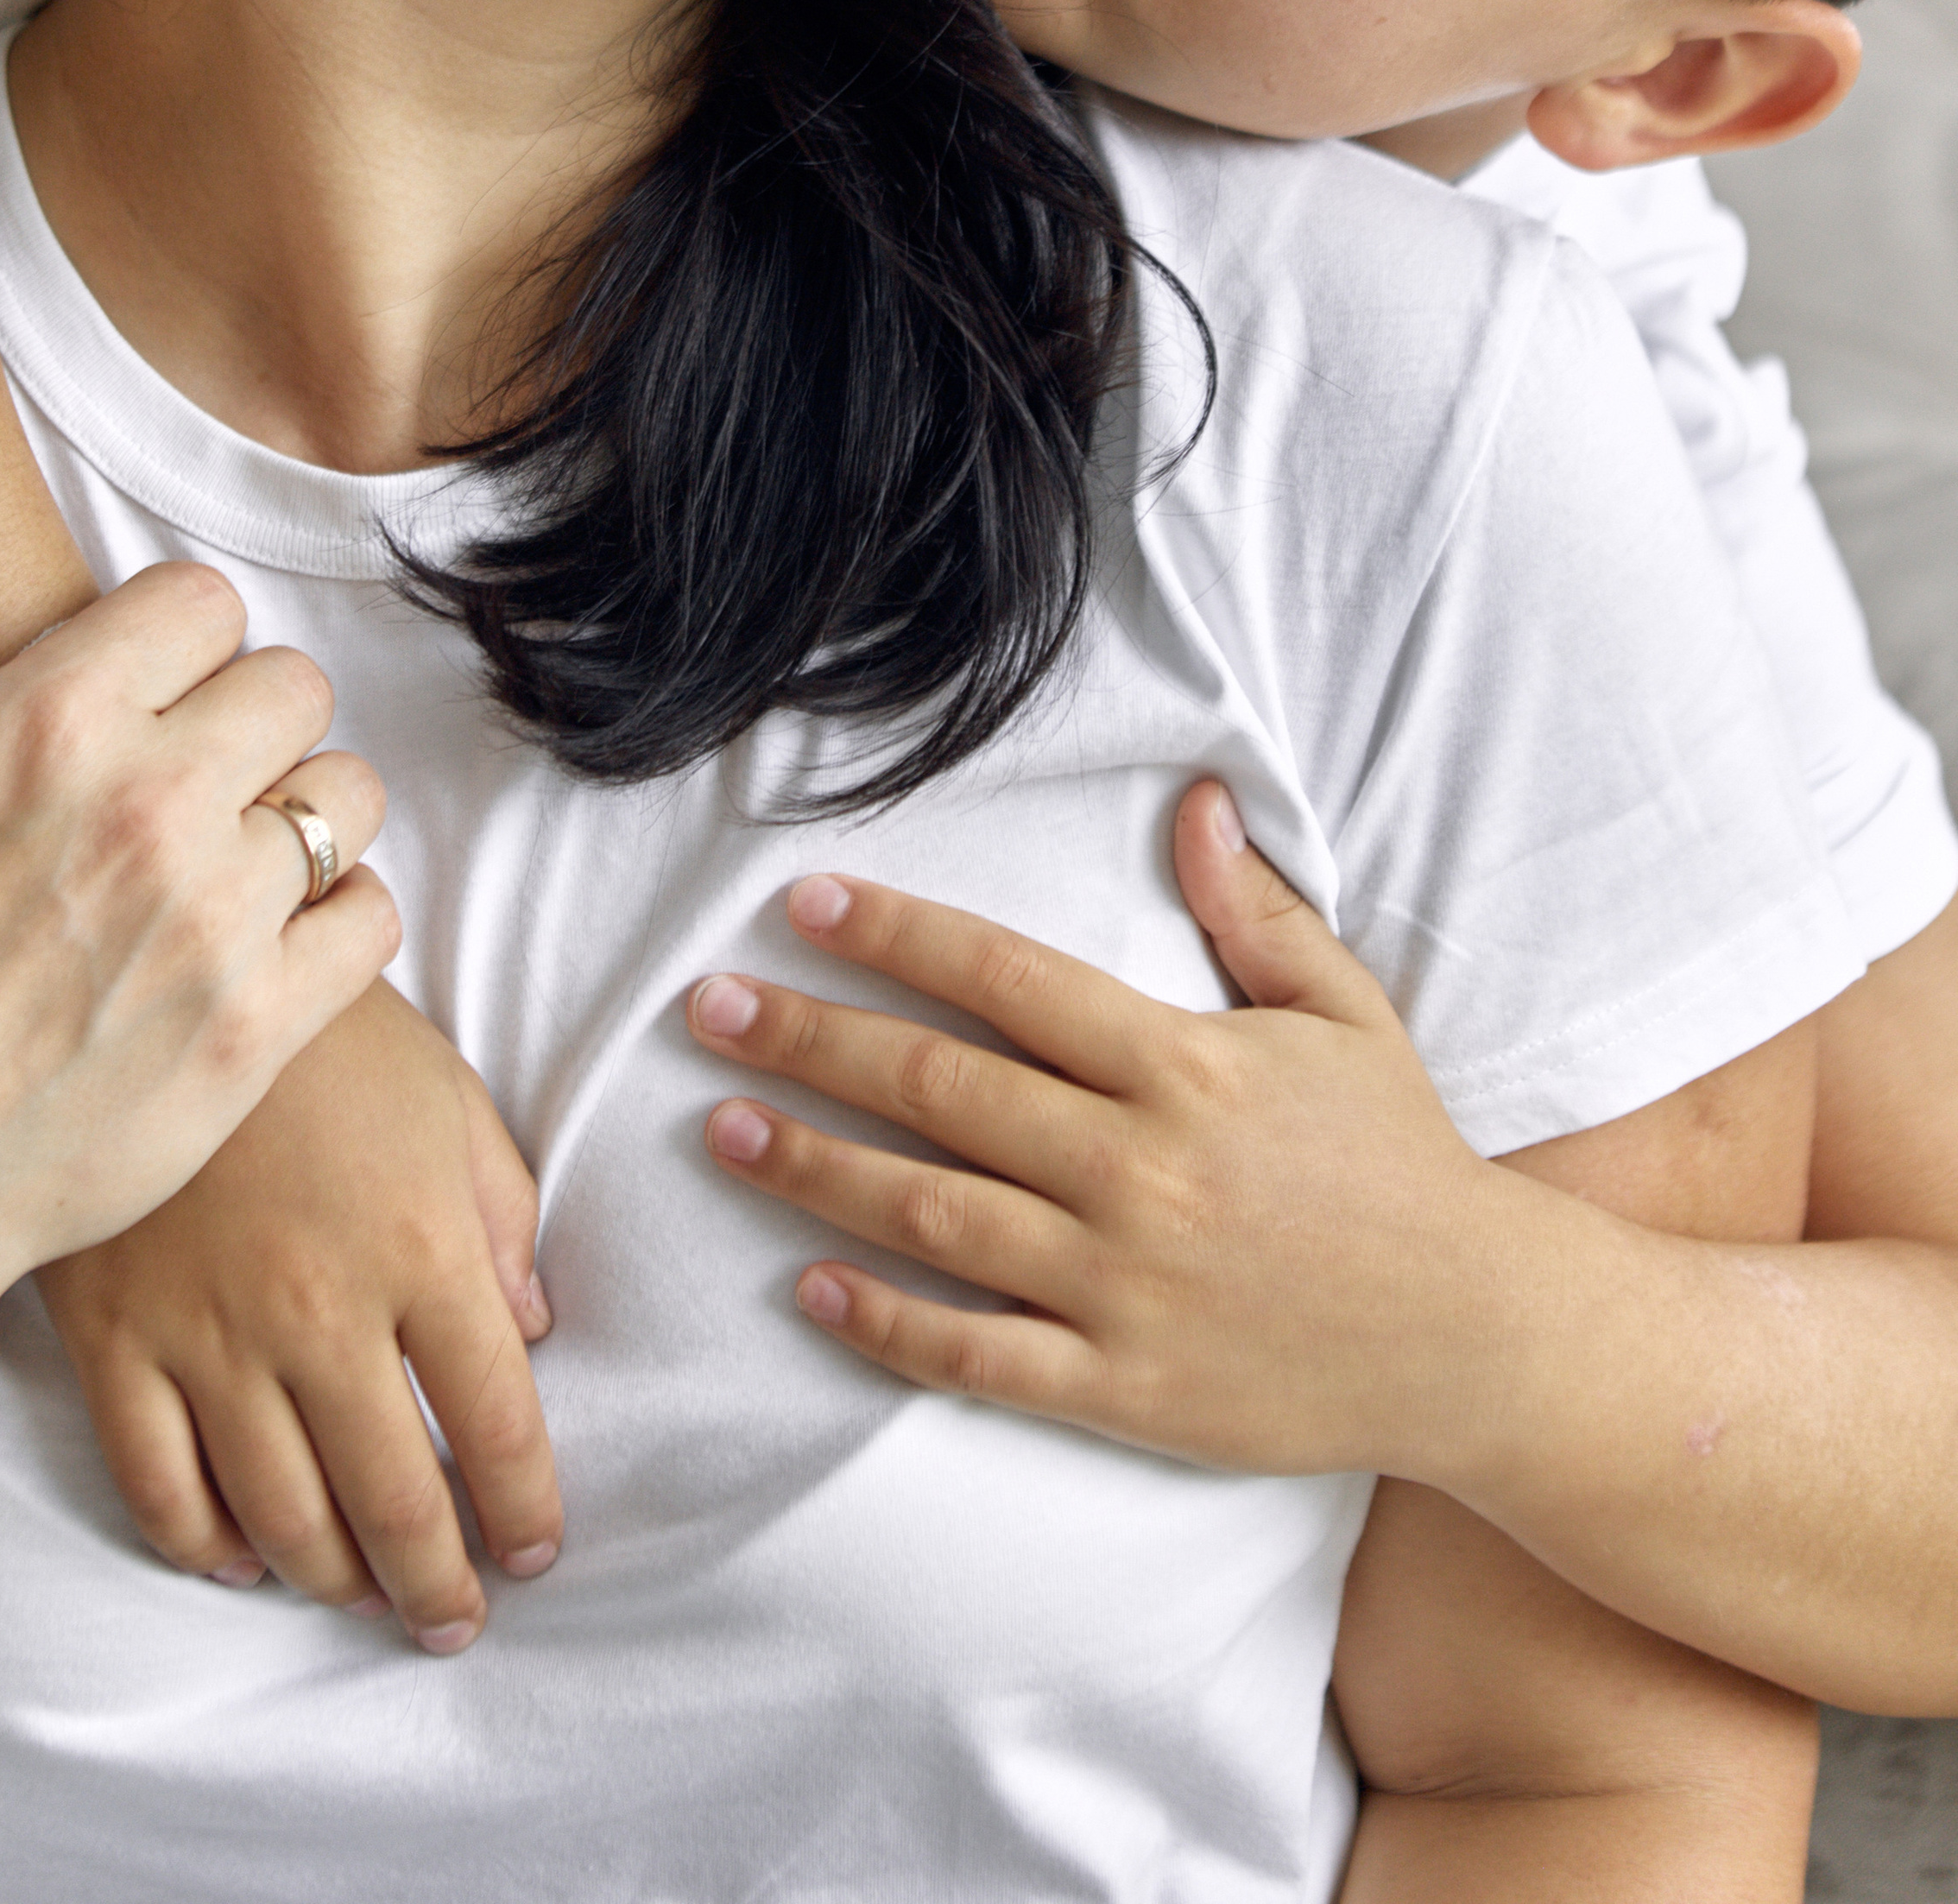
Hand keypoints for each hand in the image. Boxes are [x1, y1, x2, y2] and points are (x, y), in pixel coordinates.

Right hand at [0, 446, 397, 1421]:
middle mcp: (149, 806)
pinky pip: (372, 916)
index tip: (135, 693)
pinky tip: (256, 942)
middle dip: (238, 720)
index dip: (171, 642)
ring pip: (345, 794)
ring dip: (295, 814)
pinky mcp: (256, 1033)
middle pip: (291, 685)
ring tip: (220, 858)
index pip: (203, 601)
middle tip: (177, 780)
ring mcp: (213, 922)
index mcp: (43, 724)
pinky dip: (332, 920)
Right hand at [40, 982, 560, 1653]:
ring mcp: (211, 1336)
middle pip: (396, 1500)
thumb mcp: (449, 1100)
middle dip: (438, 1583)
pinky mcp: (116, 1340)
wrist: (171, 978)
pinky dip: (202, 1544)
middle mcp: (322, 1313)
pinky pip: (159, 1486)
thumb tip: (531, 1332)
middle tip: (456, 1619)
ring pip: (281, 1518)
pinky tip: (240, 1556)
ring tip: (365, 1595)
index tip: (537, 1549)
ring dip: (335, 1578)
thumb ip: (501, 1217)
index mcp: (422, 1248)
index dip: (526, 1506)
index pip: (496, 1423)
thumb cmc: (330, 1037)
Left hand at [686, 780, 1511, 1482]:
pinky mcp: (1124, 1388)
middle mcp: (1140, 1169)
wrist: (1479, 1337)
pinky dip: (884, 1321)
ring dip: (813, 1167)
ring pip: (930, 1214)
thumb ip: (1256, 912)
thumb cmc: (1404, 1163)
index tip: (805, 903)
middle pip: (938, 1086)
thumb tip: (1196, 802)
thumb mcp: (1345, 1014)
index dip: (895, 934)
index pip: (1004, 981)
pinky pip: (976, 1354)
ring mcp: (1124, 1285)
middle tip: (710, 1007)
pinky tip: (807, 1282)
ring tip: (725, 1127)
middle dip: (811, 1036)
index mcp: (1185, 1066)